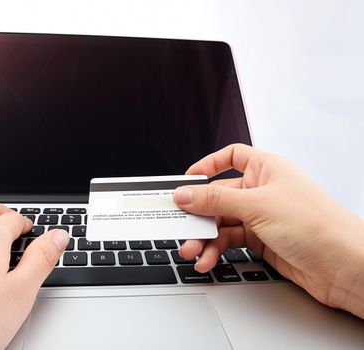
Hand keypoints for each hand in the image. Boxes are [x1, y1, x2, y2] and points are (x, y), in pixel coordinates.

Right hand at [173, 144, 363, 317]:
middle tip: (181, 226)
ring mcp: (261, 217)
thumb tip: (186, 193)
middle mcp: (262, 191)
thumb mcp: (258, 206)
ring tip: (192, 251)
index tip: (186, 180)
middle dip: (198, 214)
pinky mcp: (261, 241)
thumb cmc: (318, 225)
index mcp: (266, 169)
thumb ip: (216, 200)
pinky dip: (216, 251)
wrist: (345, 266)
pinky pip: (229, 241)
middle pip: (219, 197)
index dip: (208, 166)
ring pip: (221, 223)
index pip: (232, 157)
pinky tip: (208, 259)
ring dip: (204, 238)